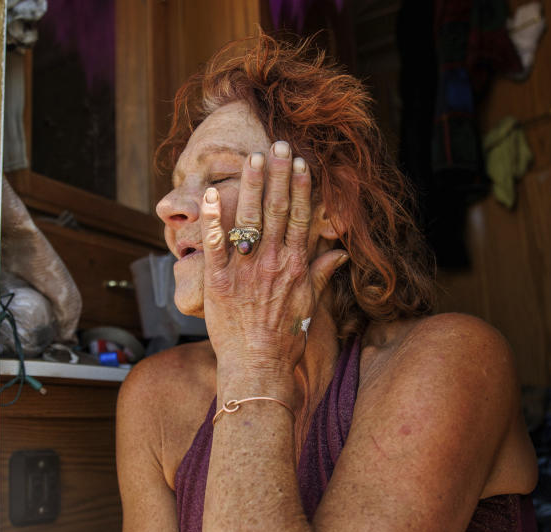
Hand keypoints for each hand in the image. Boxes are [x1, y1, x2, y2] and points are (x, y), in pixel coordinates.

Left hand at [197, 141, 346, 378]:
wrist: (258, 367)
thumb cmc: (285, 339)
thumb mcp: (310, 304)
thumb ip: (322, 274)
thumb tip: (339, 254)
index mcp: (296, 266)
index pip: (300, 218)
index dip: (302, 188)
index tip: (302, 163)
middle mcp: (273, 263)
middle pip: (277, 209)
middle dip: (279, 174)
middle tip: (279, 144)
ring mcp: (245, 271)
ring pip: (249, 219)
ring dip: (251, 186)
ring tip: (252, 158)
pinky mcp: (220, 282)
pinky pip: (215, 244)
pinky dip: (213, 218)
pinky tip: (210, 194)